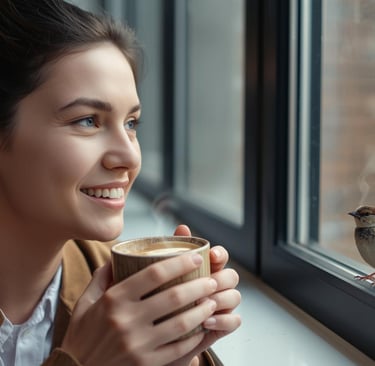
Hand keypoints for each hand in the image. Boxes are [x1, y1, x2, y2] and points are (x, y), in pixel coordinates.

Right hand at [61, 253, 217, 365]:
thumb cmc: (83, 335)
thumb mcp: (85, 302)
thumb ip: (102, 277)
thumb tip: (117, 256)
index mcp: (114, 299)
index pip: (154, 274)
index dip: (180, 263)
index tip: (196, 257)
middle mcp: (127, 320)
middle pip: (174, 297)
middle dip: (199, 285)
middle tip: (212, 279)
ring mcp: (138, 345)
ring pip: (181, 323)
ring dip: (201, 310)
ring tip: (212, 301)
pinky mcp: (146, 364)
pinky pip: (178, 349)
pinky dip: (194, 336)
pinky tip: (202, 326)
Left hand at [171, 225, 241, 365]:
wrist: (159, 335)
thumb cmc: (162, 301)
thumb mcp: (163, 276)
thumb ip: (174, 252)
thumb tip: (182, 228)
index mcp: (205, 269)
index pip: (221, 256)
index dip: (220, 254)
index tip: (212, 255)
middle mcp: (216, 285)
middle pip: (231, 275)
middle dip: (221, 278)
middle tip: (207, 284)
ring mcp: (222, 305)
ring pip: (235, 296)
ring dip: (221, 299)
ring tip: (203, 304)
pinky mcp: (223, 325)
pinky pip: (235, 321)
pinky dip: (223, 320)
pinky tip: (206, 322)